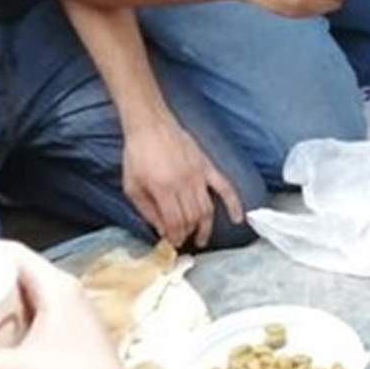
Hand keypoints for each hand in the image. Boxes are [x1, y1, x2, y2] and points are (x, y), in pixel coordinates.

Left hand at [121, 115, 244, 248]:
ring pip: (207, 209)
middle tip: (182, 241)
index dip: (175, 237)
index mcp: (163, 189)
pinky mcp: (207, 167)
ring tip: (201, 238)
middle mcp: (183, 184)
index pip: (175, 222)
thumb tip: (161, 230)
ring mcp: (198, 176)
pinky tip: (238, 218)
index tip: (172, 243)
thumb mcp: (132, 186)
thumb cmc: (137, 155)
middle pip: (192, 219)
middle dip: (188, 234)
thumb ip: (146, 210)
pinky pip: (225, 188)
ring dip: (205, 227)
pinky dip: (234, 204)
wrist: (150, 125)